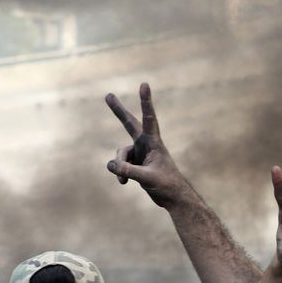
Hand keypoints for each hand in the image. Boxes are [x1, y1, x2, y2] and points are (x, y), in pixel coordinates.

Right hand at [105, 83, 195, 206]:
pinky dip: (120, 174)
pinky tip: (124, 184)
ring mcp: (140, 153)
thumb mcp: (147, 179)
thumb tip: (109, 165)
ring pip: (120, 154)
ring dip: (120, 166)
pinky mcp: (135, 163)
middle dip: (118, 111)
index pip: (149, 118)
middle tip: (108, 95)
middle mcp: (146, 144)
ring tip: (124, 180)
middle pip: (129, 124)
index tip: (144, 84)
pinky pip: (120, 166)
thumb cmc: (167, 186)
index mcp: (154, 142)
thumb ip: (128, 171)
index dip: (146, 102)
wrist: (173, 198)